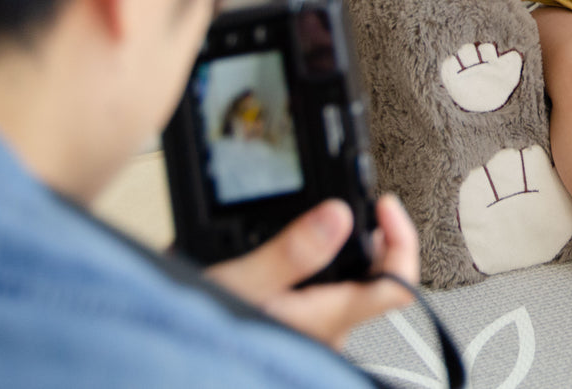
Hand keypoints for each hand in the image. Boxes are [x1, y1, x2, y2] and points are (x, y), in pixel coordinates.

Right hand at [204, 195, 418, 349]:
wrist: (168, 376)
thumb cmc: (203, 348)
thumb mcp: (239, 289)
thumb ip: (291, 253)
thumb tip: (339, 215)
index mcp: (328, 320)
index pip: (399, 285)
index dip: (403, 238)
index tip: (383, 203)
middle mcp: (327, 332)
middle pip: (373, 277)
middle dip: (365, 234)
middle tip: (349, 200)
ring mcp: (309, 335)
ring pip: (342, 284)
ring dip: (334, 248)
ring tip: (316, 218)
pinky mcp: (289, 333)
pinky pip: (315, 293)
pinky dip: (310, 265)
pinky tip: (283, 249)